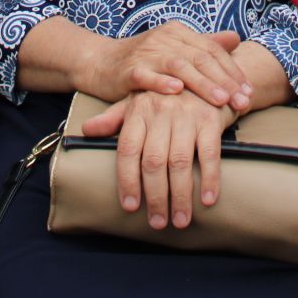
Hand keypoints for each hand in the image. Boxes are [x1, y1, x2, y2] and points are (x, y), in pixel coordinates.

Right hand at [81, 22, 250, 110]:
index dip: (233, 70)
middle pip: (200, 57)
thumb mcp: (175, 49)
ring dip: (202, 83)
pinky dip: (162, 82)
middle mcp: (165, 38)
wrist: (100, 62)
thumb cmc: (143, 60)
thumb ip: (204, 44)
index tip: (249, 91)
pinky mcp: (129, 69)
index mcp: (178, 33)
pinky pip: (148, 75)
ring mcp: (146, 53)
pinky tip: (177, 92)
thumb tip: (236, 38)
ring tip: (221, 99)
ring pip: (179, 66)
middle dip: (225, 80)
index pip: (212, 50)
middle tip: (242, 100)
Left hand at [84, 90, 236, 230]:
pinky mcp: (210, 119)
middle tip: (157, 222)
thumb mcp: (137, 100)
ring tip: (180, 220)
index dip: (127, 180)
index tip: (129, 206)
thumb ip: (113, 119)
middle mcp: (160, 112)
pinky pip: (209, 154)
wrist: (206, 75)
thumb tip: (87, 130)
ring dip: (180, 196)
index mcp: (139, 110)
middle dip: (155, 197)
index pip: (127, 150)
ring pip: (179, 162)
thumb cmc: (166, 95)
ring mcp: (186, 115)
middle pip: (153, 162)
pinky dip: (209, 179)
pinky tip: (207, 200)